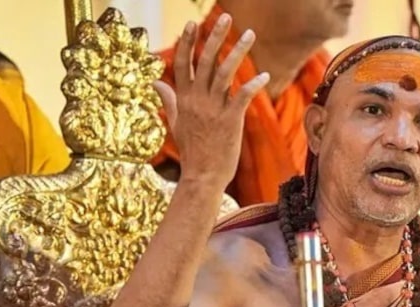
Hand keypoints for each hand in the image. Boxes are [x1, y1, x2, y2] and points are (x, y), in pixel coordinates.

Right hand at [154, 14, 269, 189]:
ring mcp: (213, 110)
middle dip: (215, 37)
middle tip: (226, 17)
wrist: (202, 177)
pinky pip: (242, 97)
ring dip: (237, 51)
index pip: (182, 64)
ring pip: (224, 73)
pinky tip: (264, 76)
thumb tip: (154, 82)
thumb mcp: (174, 124)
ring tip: (250, 34)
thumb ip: (167, 100)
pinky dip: (253, 85)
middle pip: (204, 61)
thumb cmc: (192, 152)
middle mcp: (197, 101)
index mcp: (183, 100)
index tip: (192, 24)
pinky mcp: (231, 121)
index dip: (187, 43)